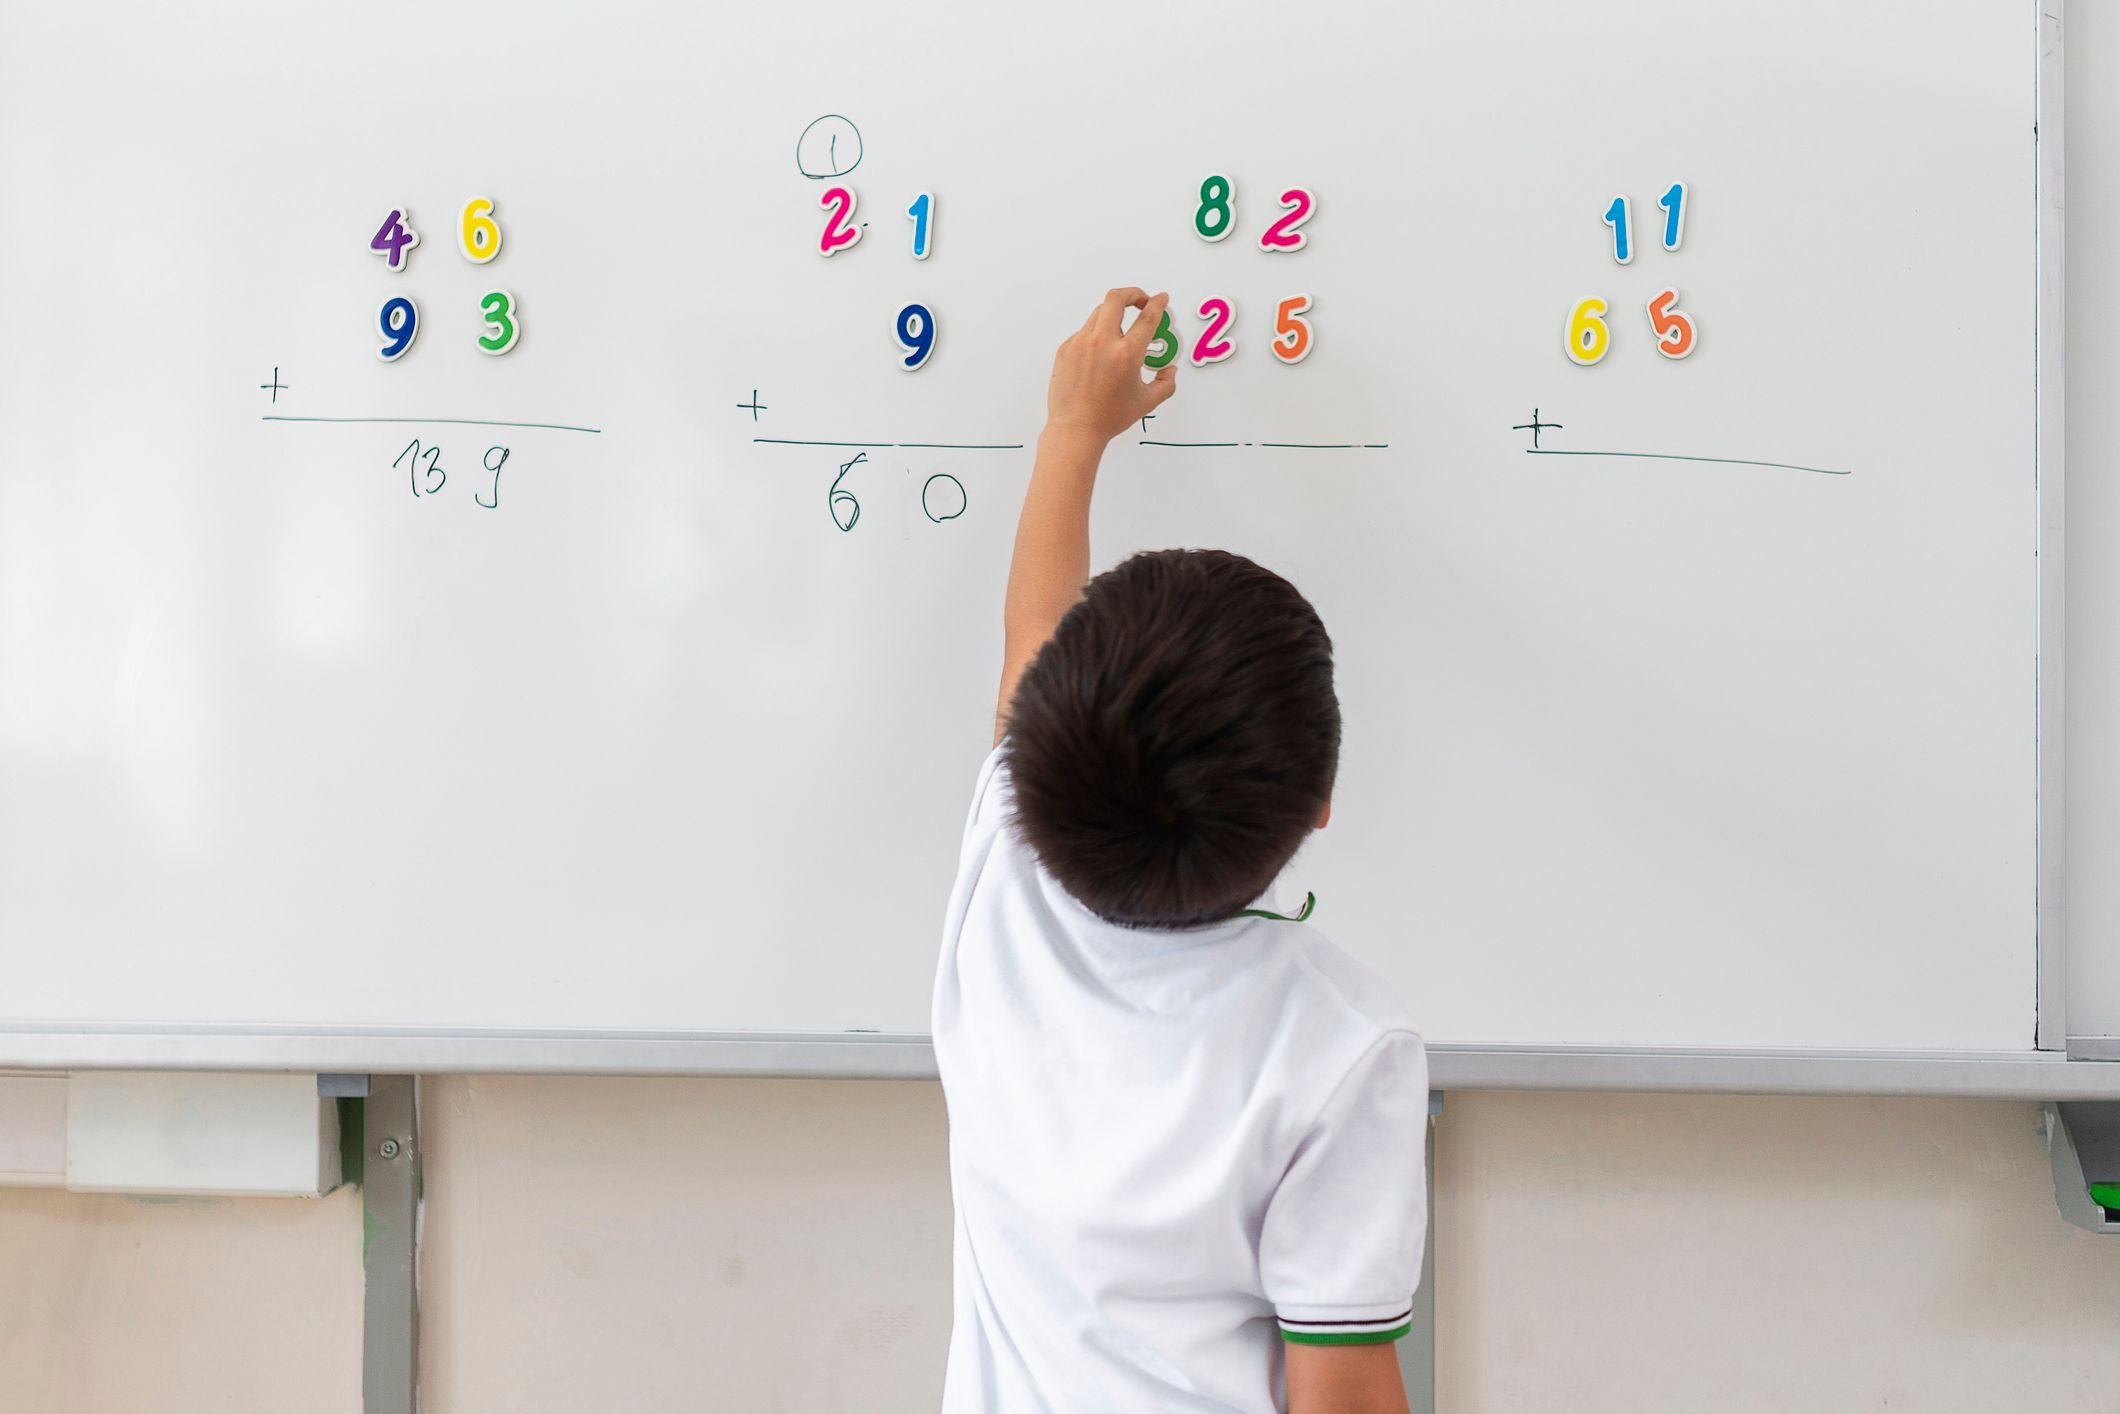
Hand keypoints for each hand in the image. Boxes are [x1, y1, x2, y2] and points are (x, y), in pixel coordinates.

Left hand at [1043, 288, 1178, 446]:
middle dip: (1133, 293)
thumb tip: (1171, 370)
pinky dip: (1096, 335)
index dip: (1158, 303)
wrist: (1076, 429)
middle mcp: (1103, 343)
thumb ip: (1166, 383)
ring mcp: (1081, 343)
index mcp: (1127, 354)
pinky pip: (1084, 332)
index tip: (1162, 298)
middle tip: (1140, 300)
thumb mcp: (1147, 402)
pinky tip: (1100, 355)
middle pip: (1117, 298)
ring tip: (1120, 332)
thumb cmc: (1110, 417)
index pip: (1148, 316)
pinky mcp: (1066, 349)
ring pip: (1099, 313)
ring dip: (1114, 315)